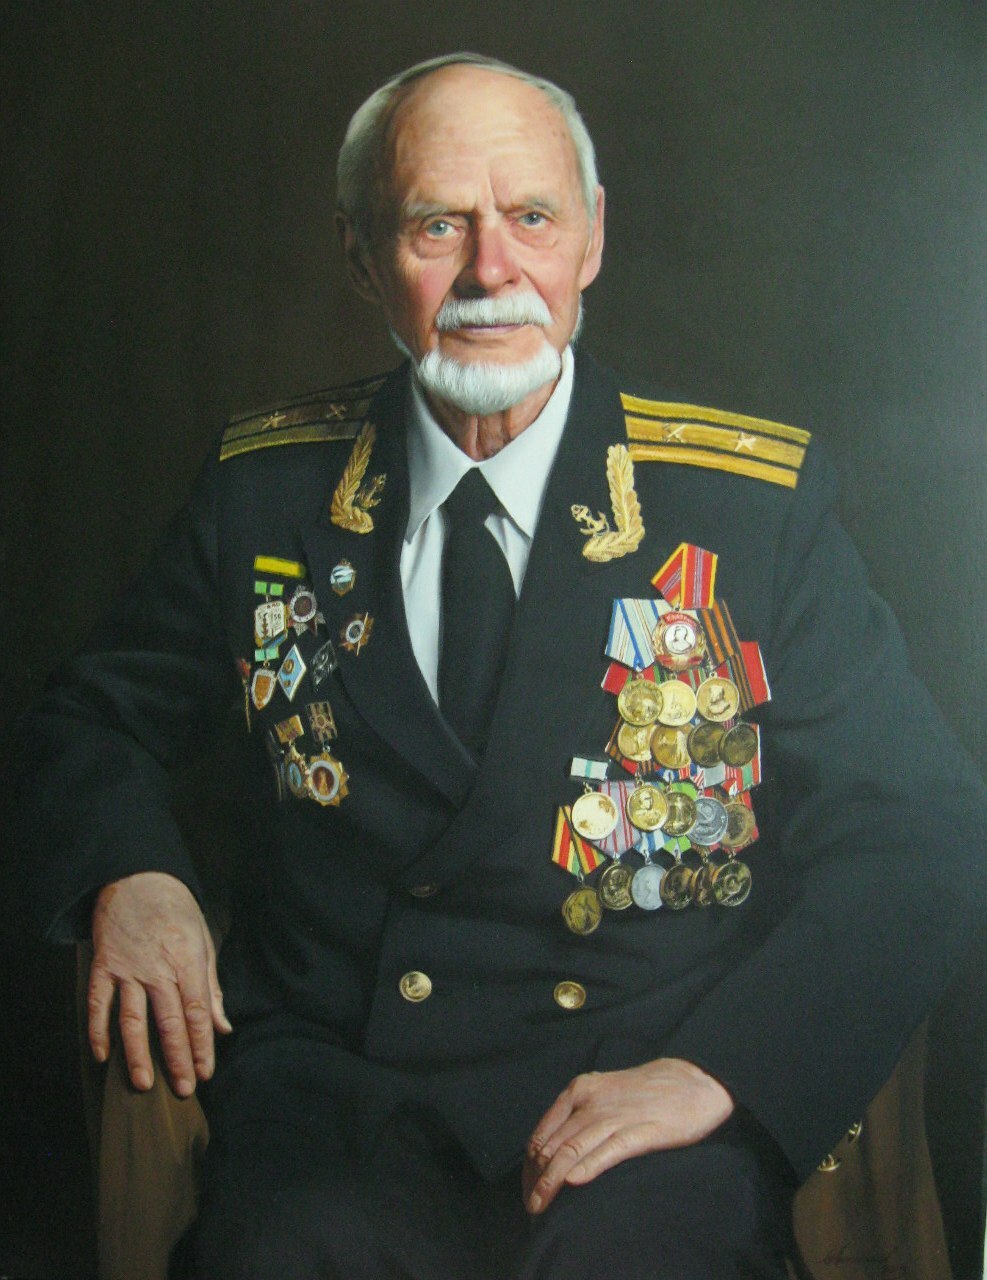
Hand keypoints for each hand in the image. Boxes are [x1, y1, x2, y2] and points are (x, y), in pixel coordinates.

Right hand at [88, 871, 231, 1095]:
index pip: (197, 1012)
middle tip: (184, 1088)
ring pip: (132, 1019)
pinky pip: (98, 1004)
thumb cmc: (176, 910)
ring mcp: (128, 968)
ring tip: (144, 1083)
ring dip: (138, 1054)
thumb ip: (212, 986)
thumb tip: (223, 1026)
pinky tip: (103, 1056)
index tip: (206, 1072)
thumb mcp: (204, 941)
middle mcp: (158, 968)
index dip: (201, 1045)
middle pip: (169, 1021)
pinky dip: (98, 1031)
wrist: (137, 878)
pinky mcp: (103, 966)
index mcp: (187, 961)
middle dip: (177, 1058)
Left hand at [523, 1057, 733, 1213]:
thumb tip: (551, 1151)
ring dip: (550, 1182)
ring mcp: (615, 1116)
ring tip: (540, 1207)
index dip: (528, 1167)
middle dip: (535, 1180)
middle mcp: (591, 1102)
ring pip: (571, 1151)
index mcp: (578, 1091)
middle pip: (550, 1147)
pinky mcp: (642, 1131)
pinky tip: (574, 1182)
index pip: (540, 1135)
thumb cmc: (644, 1093)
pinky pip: (608, 1150)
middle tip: (532, 1206)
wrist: (691, 1081)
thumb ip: (578, 1116)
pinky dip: (587, 1166)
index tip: (527, 1190)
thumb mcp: (602, 1093)